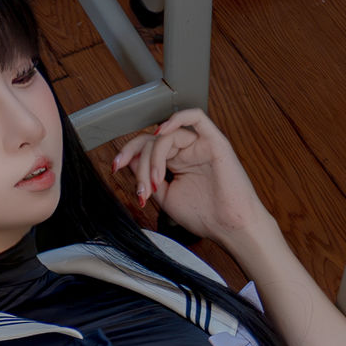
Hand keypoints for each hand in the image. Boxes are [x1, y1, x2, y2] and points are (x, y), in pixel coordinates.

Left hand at [112, 108, 273, 245]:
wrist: (230, 227)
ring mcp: (200, 145)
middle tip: (140, 187)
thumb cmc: (204, 216)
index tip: (115, 168)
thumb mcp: (166, 197)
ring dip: (153, 158)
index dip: (128, 155)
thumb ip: (148, 178)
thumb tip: (130, 161)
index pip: (146, 148)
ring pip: (166, 136)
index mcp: (175, 163)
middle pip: (152, 141)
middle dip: (138, 161)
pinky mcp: (215, 142)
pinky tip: (163, 131)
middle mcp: (186, 151)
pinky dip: (177, 119)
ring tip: (155, 182)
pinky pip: (196, 118)